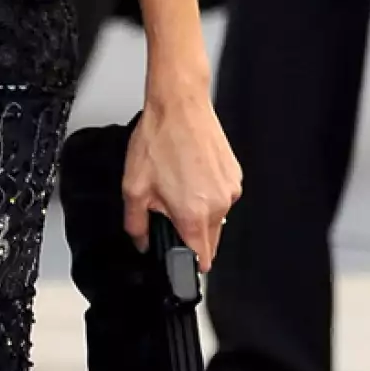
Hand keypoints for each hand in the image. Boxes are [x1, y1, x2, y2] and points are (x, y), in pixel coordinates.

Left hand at [121, 78, 241, 271]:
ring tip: (180, 185)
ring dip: (200, 212)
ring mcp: (230, 189)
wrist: (180, 105)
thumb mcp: (134, 187)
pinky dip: (208, 193)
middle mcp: (218, 204)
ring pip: (217, 218)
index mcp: (194, 214)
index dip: (188, 264)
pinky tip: (192, 174)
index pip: (201, 259)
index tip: (180, 262)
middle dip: (190, 235)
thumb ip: (136, 224)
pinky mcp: (235, 174)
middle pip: (210, 240)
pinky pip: (222, 196)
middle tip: (171, 211)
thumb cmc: (159, 139)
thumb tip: (140, 241)